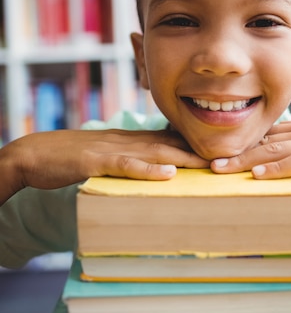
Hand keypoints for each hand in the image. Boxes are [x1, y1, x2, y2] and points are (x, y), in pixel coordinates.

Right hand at [0, 128, 208, 204]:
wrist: (36, 153)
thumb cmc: (73, 156)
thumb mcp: (110, 154)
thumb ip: (134, 156)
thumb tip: (160, 165)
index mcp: (134, 140)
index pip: (173, 139)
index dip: (199, 143)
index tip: (226, 149)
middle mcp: (129, 141)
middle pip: (173, 142)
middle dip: (202, 150)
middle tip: (232, 156)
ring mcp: (114, 150)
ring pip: (156, 151)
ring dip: (186, 157)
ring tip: (212, 164)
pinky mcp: (96, 161)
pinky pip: (126, 165)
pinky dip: (147, 169)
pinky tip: (167, 174)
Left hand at [211, 119, 290, 178]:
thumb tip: (274, 158)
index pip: (262, 133)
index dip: (236, 141)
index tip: (211, 149)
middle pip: (260, 141)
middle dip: (231, 151)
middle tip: (204, 161)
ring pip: (272, 150)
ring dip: (244, 160)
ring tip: (219, 169)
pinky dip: (277, 168)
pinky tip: (259, 175)